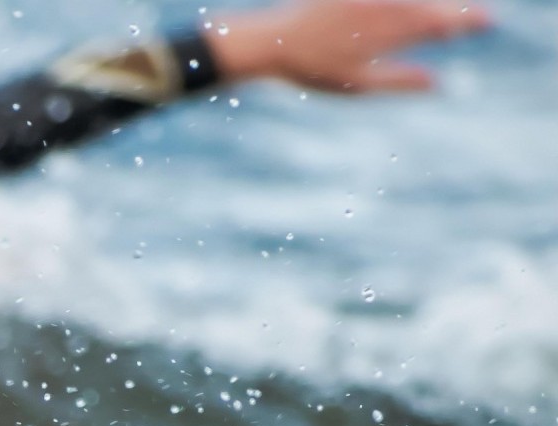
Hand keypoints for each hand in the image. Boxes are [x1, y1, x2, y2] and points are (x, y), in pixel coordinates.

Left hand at [205, 0, 489, 92]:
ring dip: (432, 5)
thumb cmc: (313, 69)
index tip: (486, 22)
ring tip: (448, 14)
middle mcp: (384, 6)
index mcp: (390, 31)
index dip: (466, 21)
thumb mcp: (358, 84)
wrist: (272, 41)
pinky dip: (406, 4)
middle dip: (456, 10)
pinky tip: (415, 8)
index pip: (440, 23)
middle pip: (431, 5)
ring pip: (412, 0)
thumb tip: (438, 84)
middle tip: (478, 16)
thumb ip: (401, 81)